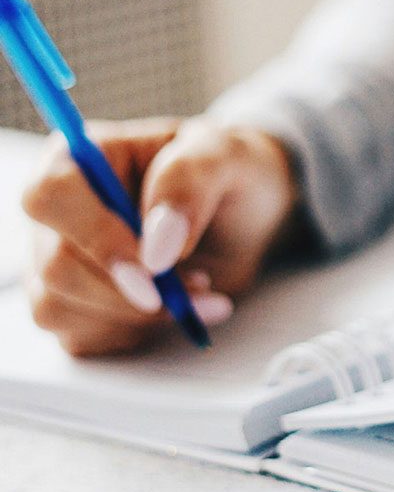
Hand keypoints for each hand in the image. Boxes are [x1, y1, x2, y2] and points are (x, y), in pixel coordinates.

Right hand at [21, 117, 298, 356]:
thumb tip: (155, 247)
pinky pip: (79, 336)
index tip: (154, 267)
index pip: (51, 195)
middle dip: (129, 289)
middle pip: (55, 264)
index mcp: (82, 155)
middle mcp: (58, 210)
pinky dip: (135, 332)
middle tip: (198, 283)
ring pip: (59, 307)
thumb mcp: (227, 155)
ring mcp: (56, 260)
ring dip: (138, 314)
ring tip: (198, 287)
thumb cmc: (229, 173)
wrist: (245, 216)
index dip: (95, 236)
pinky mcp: (71, 304)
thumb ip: (189, 182)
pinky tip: (176, 307)